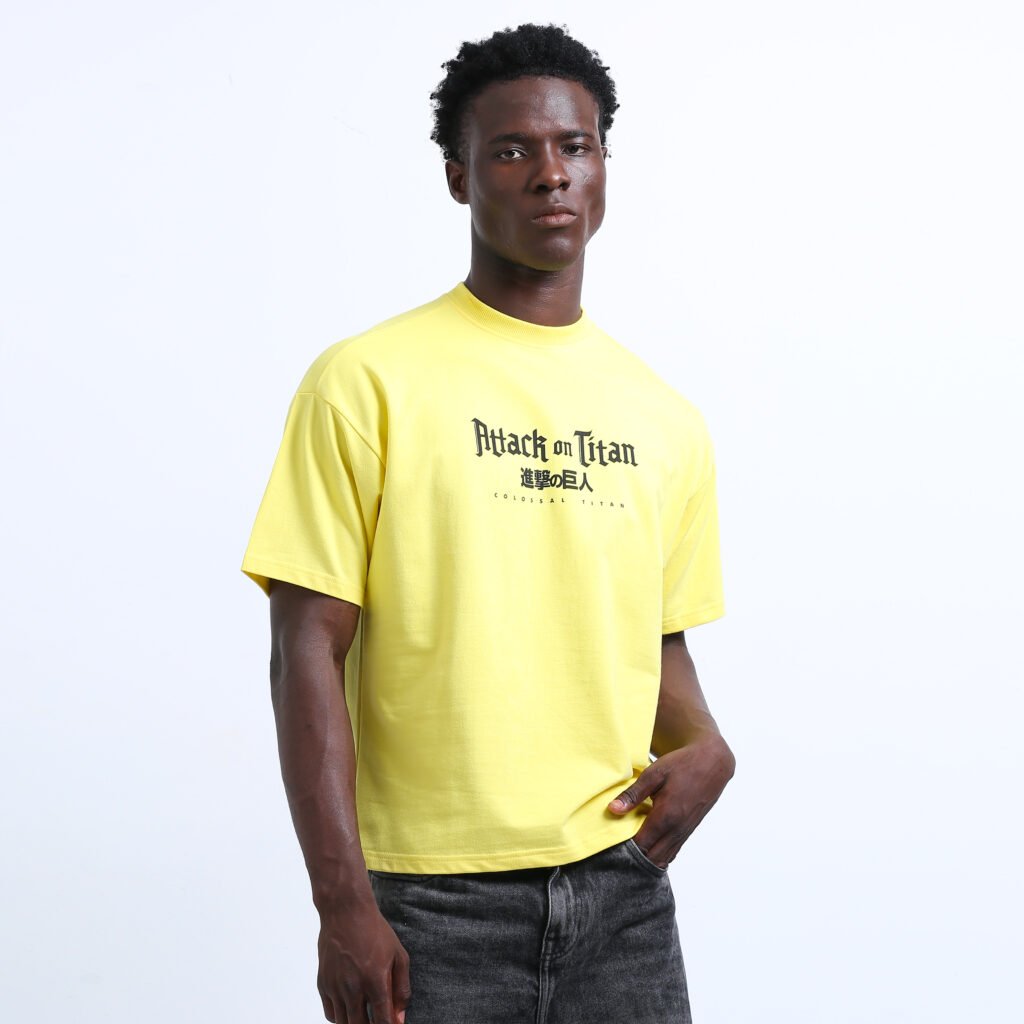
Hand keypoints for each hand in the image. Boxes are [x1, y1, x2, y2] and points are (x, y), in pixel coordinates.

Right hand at [317, 896, 409, 1023]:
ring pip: (343, 1023)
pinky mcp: (323, 984)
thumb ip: (402, 989)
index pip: (382, 1021)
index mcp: (375, 981)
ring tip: (364, 1015)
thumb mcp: (398, 955)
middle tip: (377, 1020)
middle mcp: (353, 987)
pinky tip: (350, 1009)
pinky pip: (330, 1014)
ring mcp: (335, 987)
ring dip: (355, 1022)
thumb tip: (400, 1017)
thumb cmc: (375, 931)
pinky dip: (340, 1017)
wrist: (345, 912)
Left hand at [607, 734, 735, 868]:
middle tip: (616, 854)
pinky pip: (672, 851)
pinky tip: (647, 848)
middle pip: (651, 858)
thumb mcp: (654, 774)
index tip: (609, 848)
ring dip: (646, 859)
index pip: (641, 846)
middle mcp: (676, 830)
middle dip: (633, 860)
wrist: (712, 763)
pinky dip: (659, 854)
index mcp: (666, 816)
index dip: (624, 851)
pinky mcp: (688, 831)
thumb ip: (633, 794)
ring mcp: (684, 832)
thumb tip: (613, 809)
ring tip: (628, 853)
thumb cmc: (681, 765)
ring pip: (663, 858)